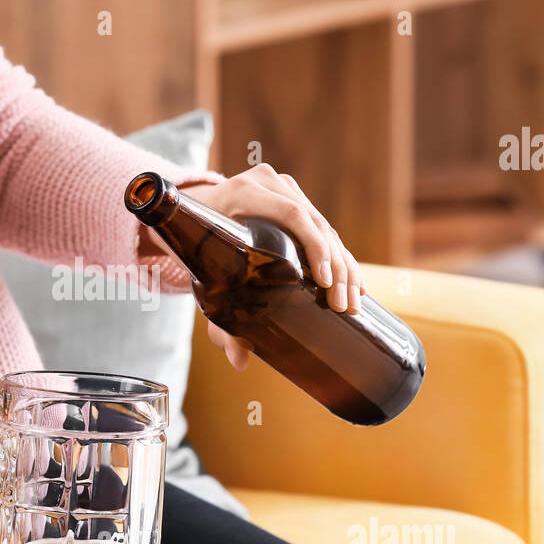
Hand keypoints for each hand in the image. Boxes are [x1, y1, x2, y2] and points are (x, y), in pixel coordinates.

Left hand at [182, 163, 365, 369]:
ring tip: (353, 303)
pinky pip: (323, 227)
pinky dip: (340, 256)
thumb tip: (239, 360)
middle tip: (344, 307)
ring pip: (325, 227)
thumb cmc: (192, 244)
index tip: (325, 282)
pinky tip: (355, 283)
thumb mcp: (201, 273)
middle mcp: (268, 183)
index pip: (292, 216)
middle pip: (316, 224)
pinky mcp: (295, 197)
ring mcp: (284, 187)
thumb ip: (217, 319)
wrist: (187, 211)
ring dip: (344, 266)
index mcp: (244, 193)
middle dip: (336, 268)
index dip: (315, 248)